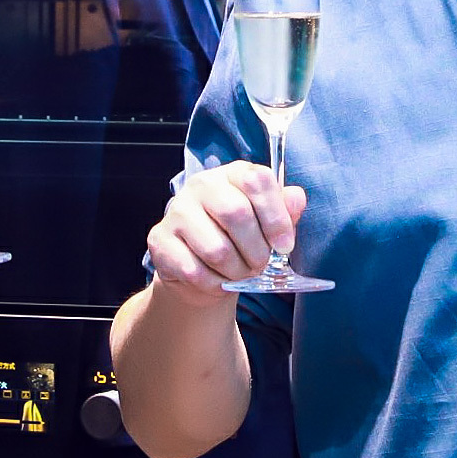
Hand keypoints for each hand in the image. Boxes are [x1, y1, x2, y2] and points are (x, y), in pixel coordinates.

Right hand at [143, 161, 304, 305]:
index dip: (276, 217)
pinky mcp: (160, 240)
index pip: (257, 181)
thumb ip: (284, 210)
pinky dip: (213, 284)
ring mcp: (176, 211)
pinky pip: (194, 270)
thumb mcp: (266, 222)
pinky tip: (217, 280)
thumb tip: (296, 197)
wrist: (200, 267)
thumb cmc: (239, 239)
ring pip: (216, 249)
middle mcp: (201, 185)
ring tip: (240, 273)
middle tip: (261, 265)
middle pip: (236, 214)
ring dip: (236, 271)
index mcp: (232, 174)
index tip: (285, 246)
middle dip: (256, 250)